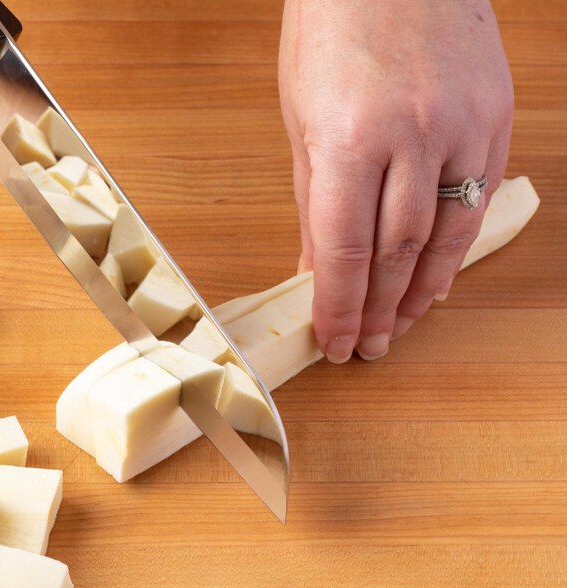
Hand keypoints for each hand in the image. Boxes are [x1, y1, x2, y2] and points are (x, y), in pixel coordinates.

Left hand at [279, 0, 512, 361]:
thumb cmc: (331, 31)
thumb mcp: (301, 118)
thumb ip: (314, 200)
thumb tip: (316, 268)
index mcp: (349, 137)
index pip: (345, 248)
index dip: (339, 305)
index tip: (333, 341)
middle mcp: (411, 136)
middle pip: (397, 251)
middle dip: (377, 309)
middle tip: (366, 346)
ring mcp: (461, 126)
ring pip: (444, 236)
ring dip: (419, 291)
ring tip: (398, 326)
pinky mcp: (494, 117)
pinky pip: (476, 201)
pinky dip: (455, 248)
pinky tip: (438, 278)